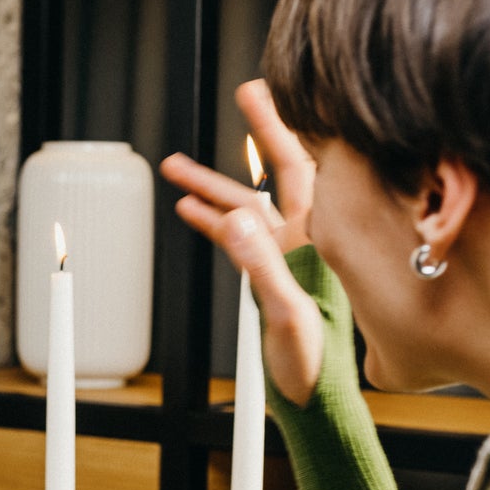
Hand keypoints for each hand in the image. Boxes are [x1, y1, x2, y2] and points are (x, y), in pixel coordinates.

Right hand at [160, 80, 325, 405]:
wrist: (317, 400)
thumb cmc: (315, 366)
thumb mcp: (288, 315)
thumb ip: (262, 267)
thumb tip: (236, 220)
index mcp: (317, 238)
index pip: (303, 164)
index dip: (284, 123)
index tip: (263, 90)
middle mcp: (305, 238)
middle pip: (282, 168)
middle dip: (260, 130)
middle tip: (247, 90)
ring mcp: (287, 255)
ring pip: (247, 204)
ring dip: (212, 183)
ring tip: (172, 164)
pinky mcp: (271, 274)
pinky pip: (237, 236)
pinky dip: (212, 219)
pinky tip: (187, 208)